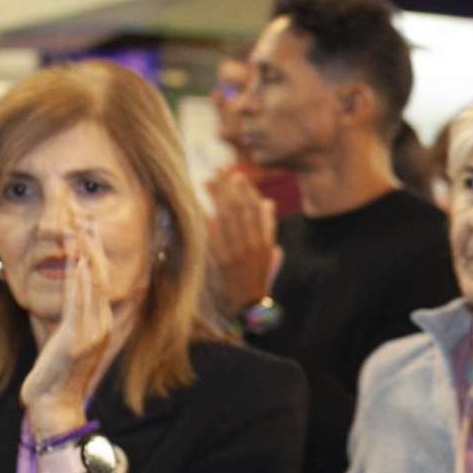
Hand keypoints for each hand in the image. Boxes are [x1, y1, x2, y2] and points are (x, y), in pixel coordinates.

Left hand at [21, 211, 120, 437]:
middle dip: (92, 245)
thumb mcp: (61, 339)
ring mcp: (92, 333)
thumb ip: (65, 316)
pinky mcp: (78, 341)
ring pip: (94, 286)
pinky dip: (82, 282)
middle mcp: (101, 325)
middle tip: (83, 216)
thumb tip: (58, 296)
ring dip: (86, 255)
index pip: (100, 280)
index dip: (94, 252)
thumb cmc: (53, 376)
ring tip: (79, 229)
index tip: (86, 227)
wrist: (53, 405)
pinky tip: (79, 262)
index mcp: (99, 323)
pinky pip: (82, 305)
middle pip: (101, 276)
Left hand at [206, 168, 277, 311]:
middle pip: (240, 209)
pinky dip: (208, 222)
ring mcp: (237, 252)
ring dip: (215, 199)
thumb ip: (269, 227)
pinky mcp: (223, 261)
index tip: (238, 175)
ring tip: (206, 182)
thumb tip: (268, 202)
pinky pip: (214, 238)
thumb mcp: (272, 251)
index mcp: (265, 240)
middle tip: (219, 170)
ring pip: (227, 219)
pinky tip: (200, 208)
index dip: (247, 191)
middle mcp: (252, 244)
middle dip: (229, 187)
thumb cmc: (260, 275)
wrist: (250, 302)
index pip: (257, 210)